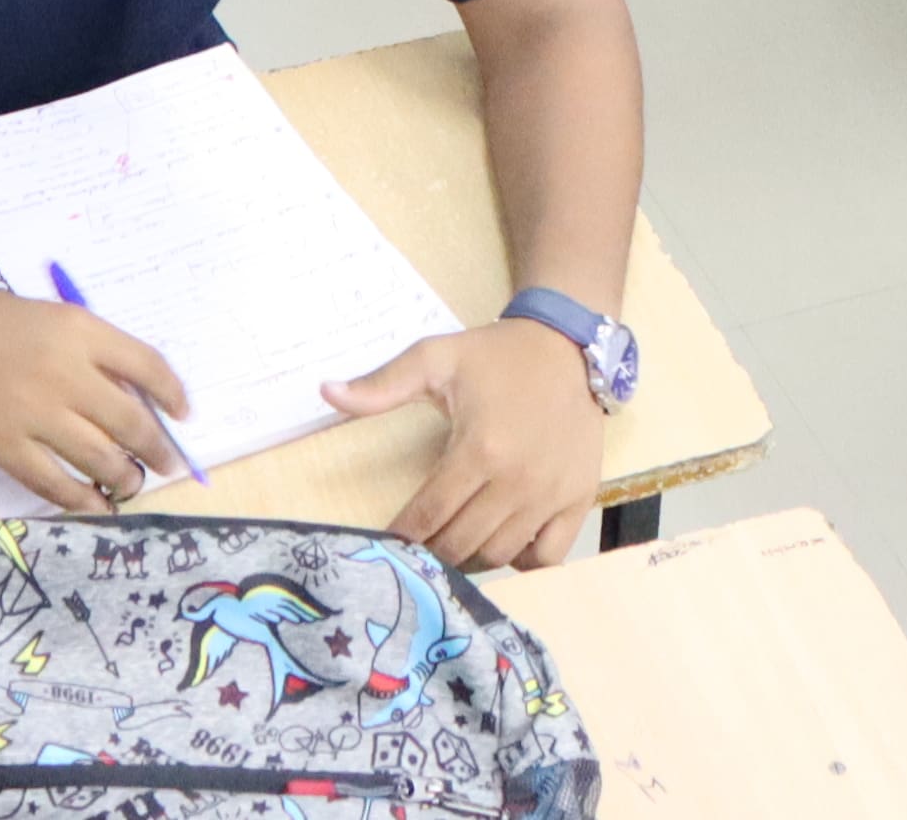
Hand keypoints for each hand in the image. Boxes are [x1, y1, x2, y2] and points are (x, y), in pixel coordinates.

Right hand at [0, 279, 191, 512]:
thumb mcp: (46, 317)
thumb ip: (87, 351)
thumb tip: (126, 398)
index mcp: (81, 330)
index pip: (149, 367)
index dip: (173, 395)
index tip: (182, 414)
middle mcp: (67, 373)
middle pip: (132, 422)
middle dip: (156, 450)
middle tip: (162, 464)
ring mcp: (36, 415)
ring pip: (102, 460)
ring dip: (124, 479)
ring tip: (129, 484)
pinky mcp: (4, 448)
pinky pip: (56, 484)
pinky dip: (83, 500)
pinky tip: (95, 505)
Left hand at [325, 317, 602, 572]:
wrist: (568, 346)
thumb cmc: (497, 356)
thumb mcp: (436, 357)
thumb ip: (382, 384)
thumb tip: (326, 392)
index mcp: (479, 449)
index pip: (428, 515)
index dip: (402, 536)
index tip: (387, 544)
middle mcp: (516, 480)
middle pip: (461, 544)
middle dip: (432, 553)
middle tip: (417, 551)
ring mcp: (551, 494)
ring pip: (501, 555)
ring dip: (472, 559)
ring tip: (454, 548)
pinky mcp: (580, 498)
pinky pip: (547, 555)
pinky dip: (523, 560)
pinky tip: (505, 544)